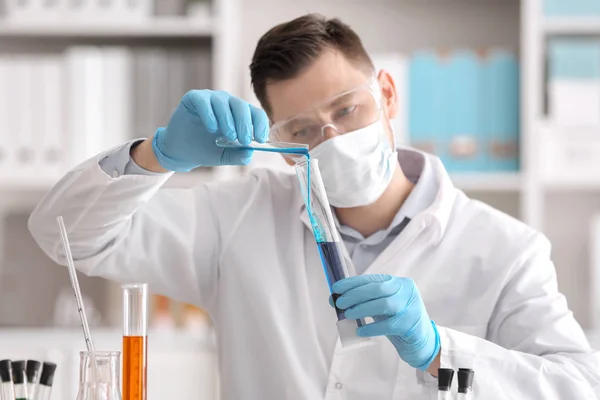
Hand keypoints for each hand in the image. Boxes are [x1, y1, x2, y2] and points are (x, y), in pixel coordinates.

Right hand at [152, 90, 268, 171]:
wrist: (180, 151)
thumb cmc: (205, 150)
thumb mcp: (224, 156)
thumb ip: (238, 155)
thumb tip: (250, 153)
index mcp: (238, 114)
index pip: (255, 113)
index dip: (260, 125)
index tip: (261, 140)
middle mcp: (227, 102)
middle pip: (241, 106)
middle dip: (245, 124)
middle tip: (244, 140)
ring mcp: (210, 98)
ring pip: (223, 103)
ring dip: (228, 120)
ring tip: (228, 137)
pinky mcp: (194, 98)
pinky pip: (204, 102)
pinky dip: (209, 114)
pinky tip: (211, 128)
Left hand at [332, 274, 440, 370]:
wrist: (422, 341)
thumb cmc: (397, 321)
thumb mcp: (381, 308)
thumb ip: (362, 301)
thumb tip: (334, 299)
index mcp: (399, 283)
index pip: (373, 279)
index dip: (353, 283)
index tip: (336, 288)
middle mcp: (407, 291)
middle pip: (378, 289)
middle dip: (355, 294)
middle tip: (339, 302)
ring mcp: (411, 307)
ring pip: (383, 304)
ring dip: (362, 309)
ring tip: (347, 315)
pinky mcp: (411, 324)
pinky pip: (388, 325)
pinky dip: (372, 327)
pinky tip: (360, 331)